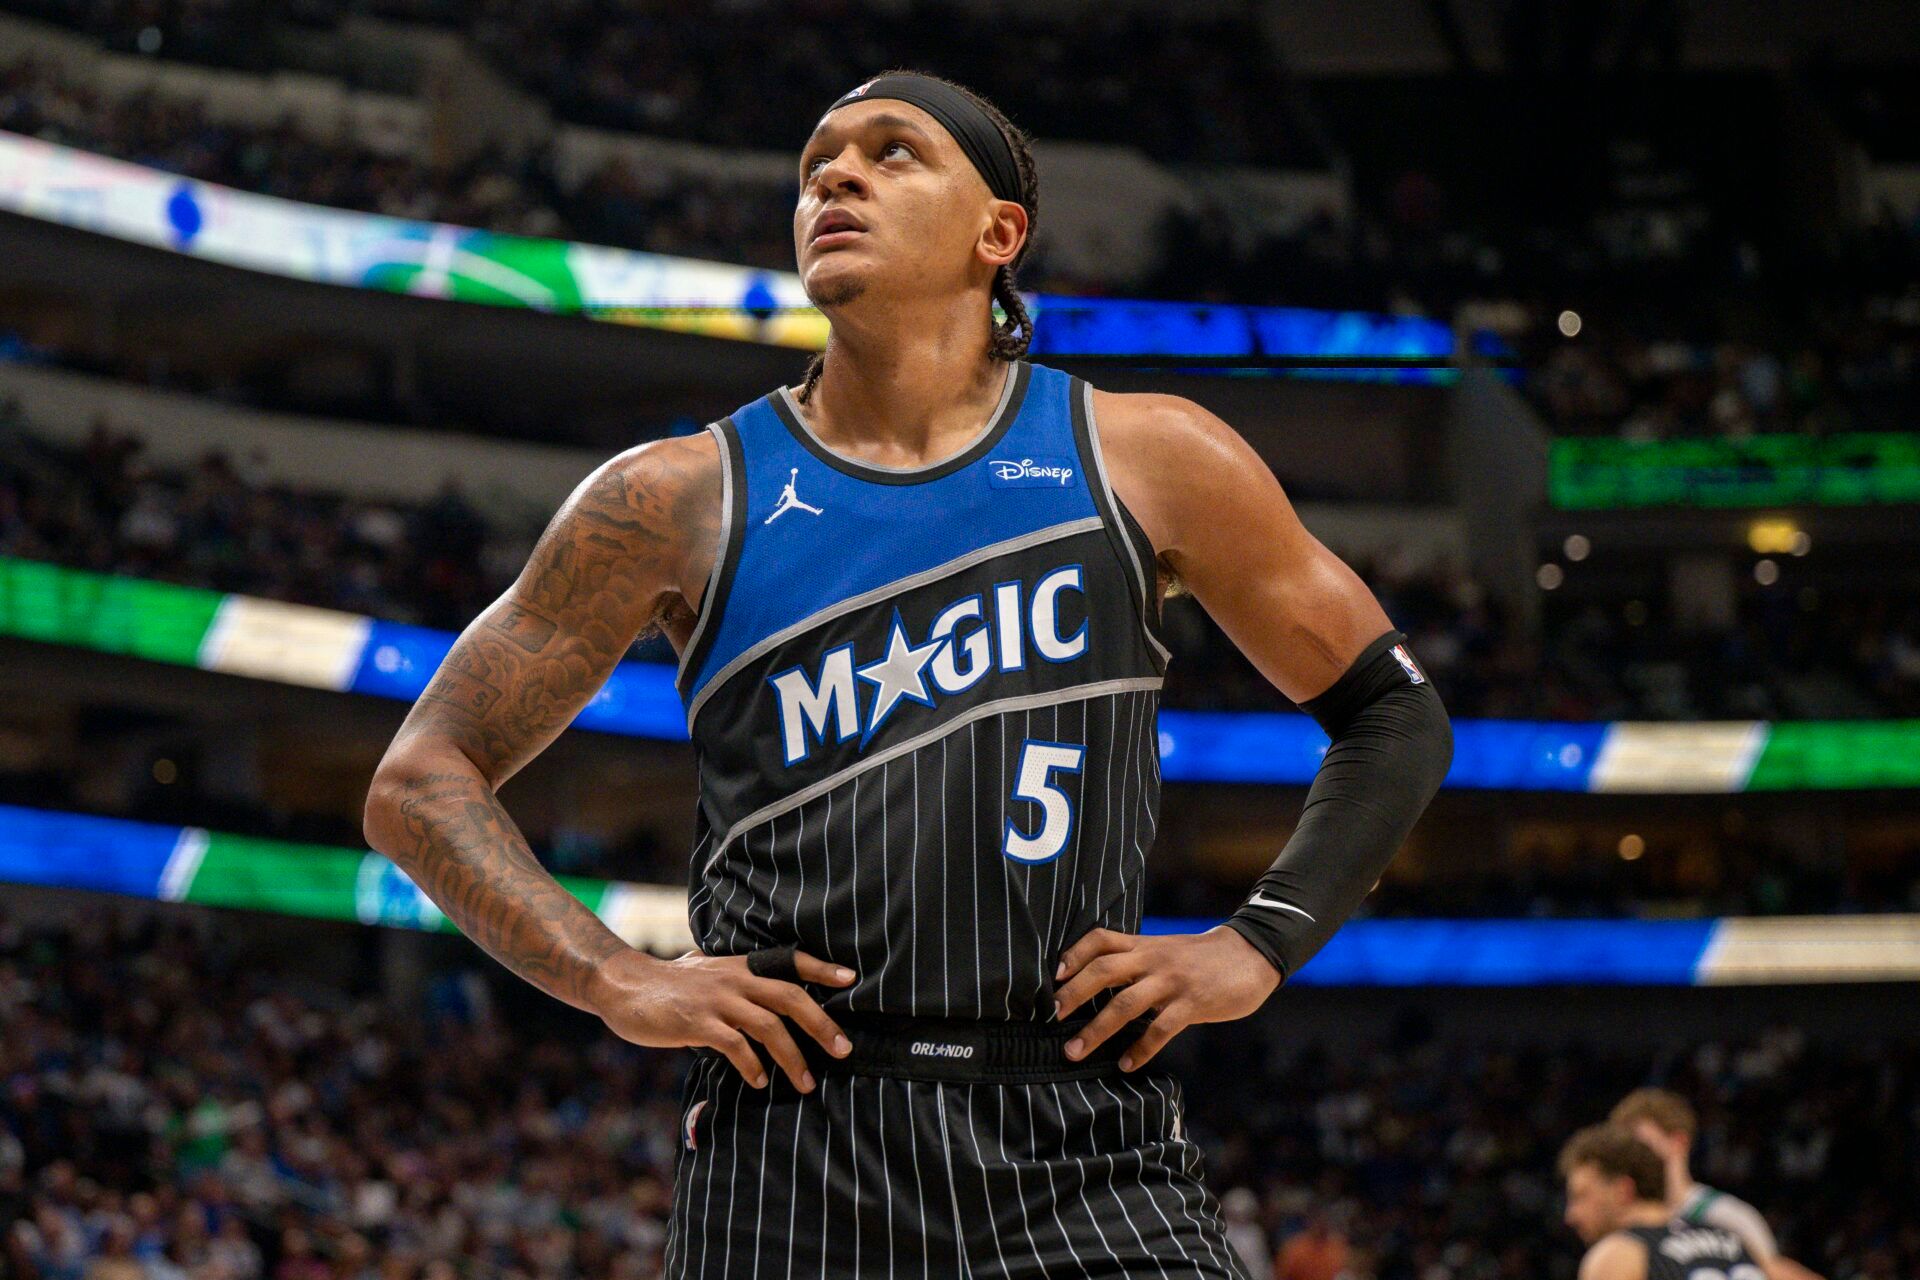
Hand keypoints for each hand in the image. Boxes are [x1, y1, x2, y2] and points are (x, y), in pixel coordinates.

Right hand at [587, 947, 855, 1091]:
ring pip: (769, 1026)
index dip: (822, 968)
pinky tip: (760, 1081)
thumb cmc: (669, 985)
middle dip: (822, 1023)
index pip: (790, 961)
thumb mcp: (706, 973)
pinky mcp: (698, 1022)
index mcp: (741, 966)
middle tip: (843, 1049)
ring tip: (807, 1082)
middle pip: (791, 997)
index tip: (850, 978)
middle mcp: (735, 979)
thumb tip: (756, 994)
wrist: (624, 987)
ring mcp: (717, 1000)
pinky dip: (753, 1066)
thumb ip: (733, 981)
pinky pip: (736, 1046)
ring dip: (793, 1057)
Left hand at [1052, 926, 1280, 1070]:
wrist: (1250, 955)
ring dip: (1096, 1030)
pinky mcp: (1192, 1004)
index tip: (1053, 976)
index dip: (1074, 954)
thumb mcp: (1165, 950)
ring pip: (1125, 1004)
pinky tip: (1126, 1064)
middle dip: (1073, 994)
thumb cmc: (1201, 959)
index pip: (1100, 939)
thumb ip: (1136, 961)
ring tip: (1074, 1051)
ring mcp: (1172, 982)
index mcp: (1144, 945)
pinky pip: (1161, 1029)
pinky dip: (1140, 1049)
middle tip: (1051, 1016)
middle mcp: (1153, 959)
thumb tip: (1097, 984)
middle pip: (1103, 970)